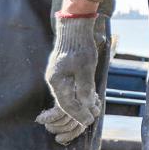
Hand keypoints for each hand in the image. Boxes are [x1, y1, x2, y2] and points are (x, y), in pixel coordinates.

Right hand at [37, 15, 101, 144]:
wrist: (74, 28)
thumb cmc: (80, 46)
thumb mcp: (86, 68)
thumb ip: (85, 88)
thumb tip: (87, 105)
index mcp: (57, 81)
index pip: (66, 105)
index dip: (78, 115)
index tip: (89, 121)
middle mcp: (54, 81)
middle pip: (65, 103)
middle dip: (79, 112)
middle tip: (92, 118)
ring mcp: (57, 76)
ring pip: (68, 96)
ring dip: (80, 104)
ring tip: (93, 110)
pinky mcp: (62, 72)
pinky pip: (69, 88)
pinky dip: (79, 95)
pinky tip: (89, 97)